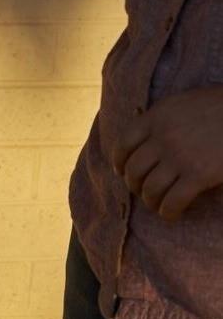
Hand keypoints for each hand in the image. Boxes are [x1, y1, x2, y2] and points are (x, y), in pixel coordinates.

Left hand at [115, 86, 222, 221]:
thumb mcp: (187, 103)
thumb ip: (165, 119)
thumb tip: (146, 141)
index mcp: (158, 116)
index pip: (123, 144)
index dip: (119, 162)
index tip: (122, 172)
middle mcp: (164, 136)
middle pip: (134, 170)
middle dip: (135, 185)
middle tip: (143, 191)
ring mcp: (180, 156)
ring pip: (150, 189)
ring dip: (150, 202)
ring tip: (158, 205)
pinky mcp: (198, 174)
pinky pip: (172, 201)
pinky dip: (168, 212)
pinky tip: (172, 215)